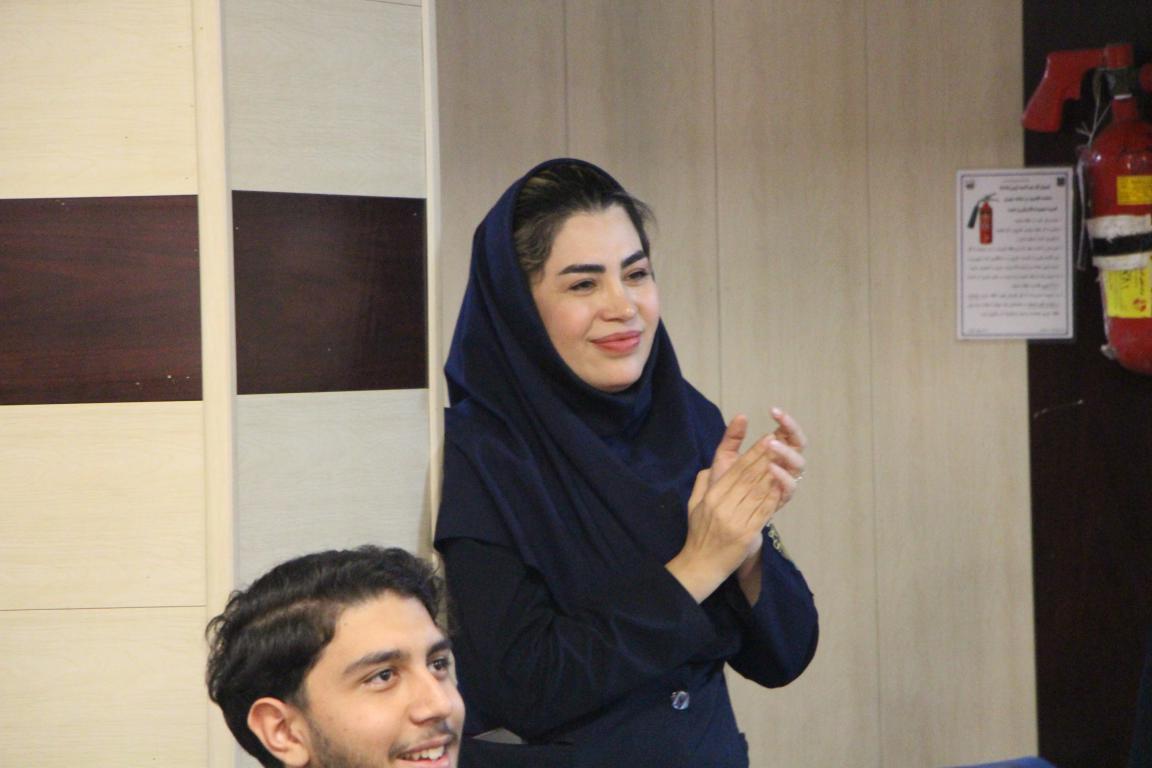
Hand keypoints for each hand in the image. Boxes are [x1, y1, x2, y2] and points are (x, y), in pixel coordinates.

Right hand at [666, 435, 791, 601]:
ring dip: (773, 475)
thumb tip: (710, 467)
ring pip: (758, 493)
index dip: (752, 454)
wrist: (700, 565)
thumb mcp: (694, 505)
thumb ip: (702, 484)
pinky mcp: (746, 535)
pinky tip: (782, 487)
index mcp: (712, 497)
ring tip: (785, 460)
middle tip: (780, 443)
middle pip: (748, 478)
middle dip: (765, 459)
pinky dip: (773, 499)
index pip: (735, 471)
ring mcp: (735, 521)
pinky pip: (763, 513)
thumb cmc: (698, 534)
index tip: (765, 439)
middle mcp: (723, 506)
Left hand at [710, 409, 806, 503]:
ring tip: (771, 444)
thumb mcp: (725, 457)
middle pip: (799, 445)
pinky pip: (790, 488)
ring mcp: (783, 482)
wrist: (718, 515)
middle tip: (780, 422)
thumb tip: (741, 416)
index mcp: (772, 452)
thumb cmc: (726, 485)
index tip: (774, 411)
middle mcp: (782, 465)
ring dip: (787, 453)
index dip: (785, 421)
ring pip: (798, 465)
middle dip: (793, 431)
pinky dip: (783, 477)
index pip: (786, 432)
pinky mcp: (780, 500)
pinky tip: (772, 467)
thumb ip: (732, 438)